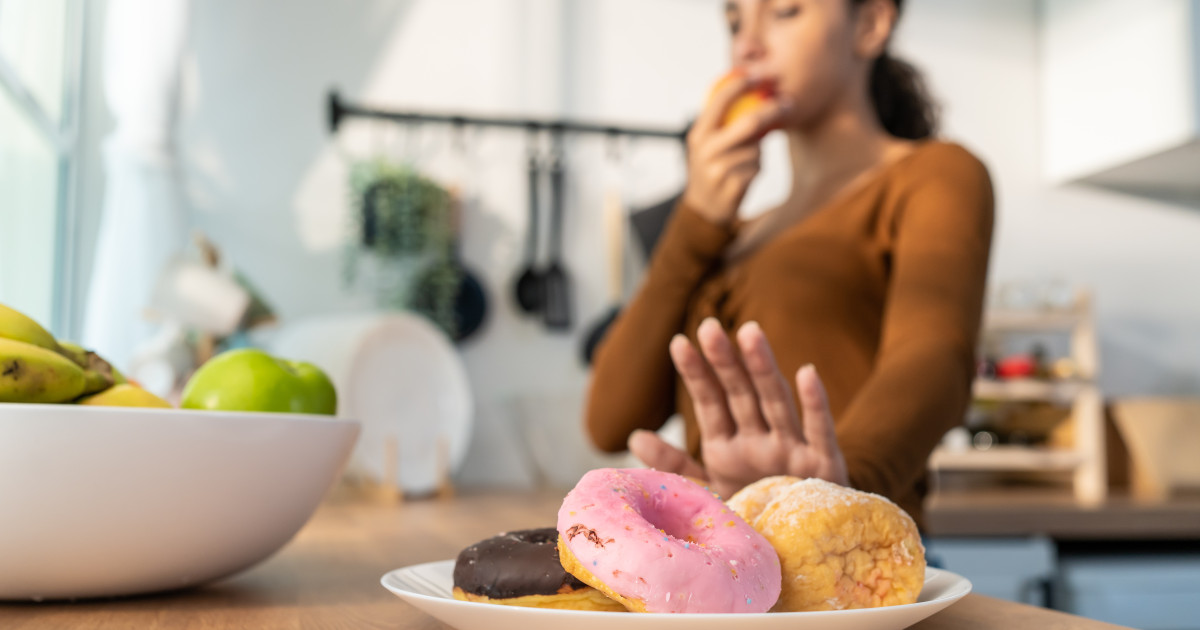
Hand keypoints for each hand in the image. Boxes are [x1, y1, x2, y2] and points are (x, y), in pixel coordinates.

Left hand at [628, 318, 848, 498]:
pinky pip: (819, 432)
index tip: (678, 342)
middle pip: (740, 394)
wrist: (802, 552)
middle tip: (709, 326)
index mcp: (729, 444)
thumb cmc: (755, 512)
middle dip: (725, 361)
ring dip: (763, 368)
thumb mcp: (709, 489)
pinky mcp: (822, 466)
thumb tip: (634, 435)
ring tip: (750, 333)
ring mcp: (791, 450)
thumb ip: (675, 465)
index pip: (710, 401)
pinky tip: (807, 373)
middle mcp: (759, 439)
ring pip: (775, 402)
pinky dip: (815, 404)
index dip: (696, 372)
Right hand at [680, 73, 791, 226]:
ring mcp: (717, 169)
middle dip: (771, 111)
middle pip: (748, 123)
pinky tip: (743, 178)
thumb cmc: (713, 167)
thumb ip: (725, 123)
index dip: (740, 84)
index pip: (720, 101)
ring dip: (758, 154)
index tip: (758, 75)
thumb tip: (757, 93)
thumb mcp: (709, 144)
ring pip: (756, 149)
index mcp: (699, 133)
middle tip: (788, 103)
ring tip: (743, 164)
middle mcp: (705, 149)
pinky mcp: (731, 187)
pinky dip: (756, 170)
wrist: (704, 208)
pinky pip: (757, 169)